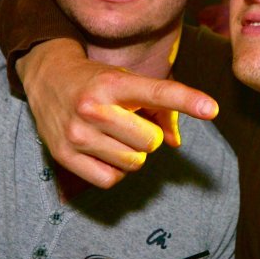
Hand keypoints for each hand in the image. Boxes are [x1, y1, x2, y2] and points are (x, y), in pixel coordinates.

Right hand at [18, 40, 218, 188]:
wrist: (47, 78)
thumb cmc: (98, 82)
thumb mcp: (128, 82)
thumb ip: (160, 108)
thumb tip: (176, 142)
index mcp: (113, 84)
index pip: (157, 93)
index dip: (186, 100)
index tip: (212, 109)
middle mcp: (92, 108)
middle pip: (150, 142)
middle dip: (147, 136)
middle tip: (129, 122)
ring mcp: (76, 134)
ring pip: (133, 163)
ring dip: (131, 154)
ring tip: (113, 135)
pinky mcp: (64, 156)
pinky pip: (111, 180)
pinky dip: (115, 171)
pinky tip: (103, 151)